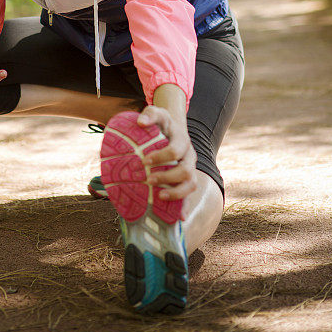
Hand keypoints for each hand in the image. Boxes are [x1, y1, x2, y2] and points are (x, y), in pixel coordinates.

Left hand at [137, 105, 196, 220]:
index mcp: (182, 141)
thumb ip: (150, 114)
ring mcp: (191, 169)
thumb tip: (140, 123)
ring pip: (191, 185)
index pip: (175, 150)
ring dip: (175, 193)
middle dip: (167, 177)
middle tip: (148, 179)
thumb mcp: (157, 113)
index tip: (144, 161)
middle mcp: (190, 156)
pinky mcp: (187, 180)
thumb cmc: (162, 123)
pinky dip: (185, 207)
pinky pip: (190, 196)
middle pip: (186, 170)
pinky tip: (179, 218)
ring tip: (158, 196)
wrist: (173, 129)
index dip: (161, 157)